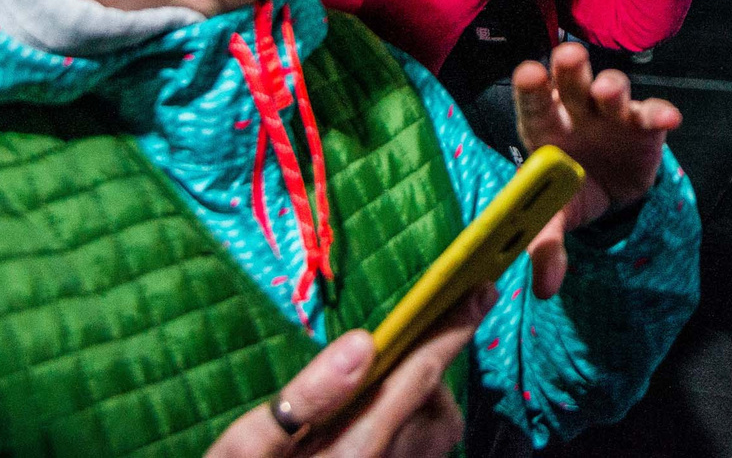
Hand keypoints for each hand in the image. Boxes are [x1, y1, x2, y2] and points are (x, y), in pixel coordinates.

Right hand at [209, 286, 490, 457]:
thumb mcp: (249, 446)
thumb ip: (307, 396)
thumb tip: (362, 344)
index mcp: (356, 449)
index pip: (419, 378)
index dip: (452, 330)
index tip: (481, 290)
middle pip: (438, 412)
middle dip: (427, 376)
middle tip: (389, 357)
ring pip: (436, 436)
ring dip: (420, 407)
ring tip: (370, 398)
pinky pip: (420, 454)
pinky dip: (411, 432)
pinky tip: (370, 427)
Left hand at [511, 42, 679, 288]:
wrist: (611, 194)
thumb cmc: (572, 192)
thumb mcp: (556, 218)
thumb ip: (546, 245)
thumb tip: (545, 288)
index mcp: (544, 130)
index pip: (533, 104)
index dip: (530, 88)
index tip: (529, 73)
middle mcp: (575, 113)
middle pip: (569, 83)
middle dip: (570, 69)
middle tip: (569, 56)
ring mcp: (611, 116)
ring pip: (611, 90)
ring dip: (611, 87)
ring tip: (608, 90)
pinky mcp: (644, 126)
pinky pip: (651, 114)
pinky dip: (659, 112)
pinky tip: (667, 117)